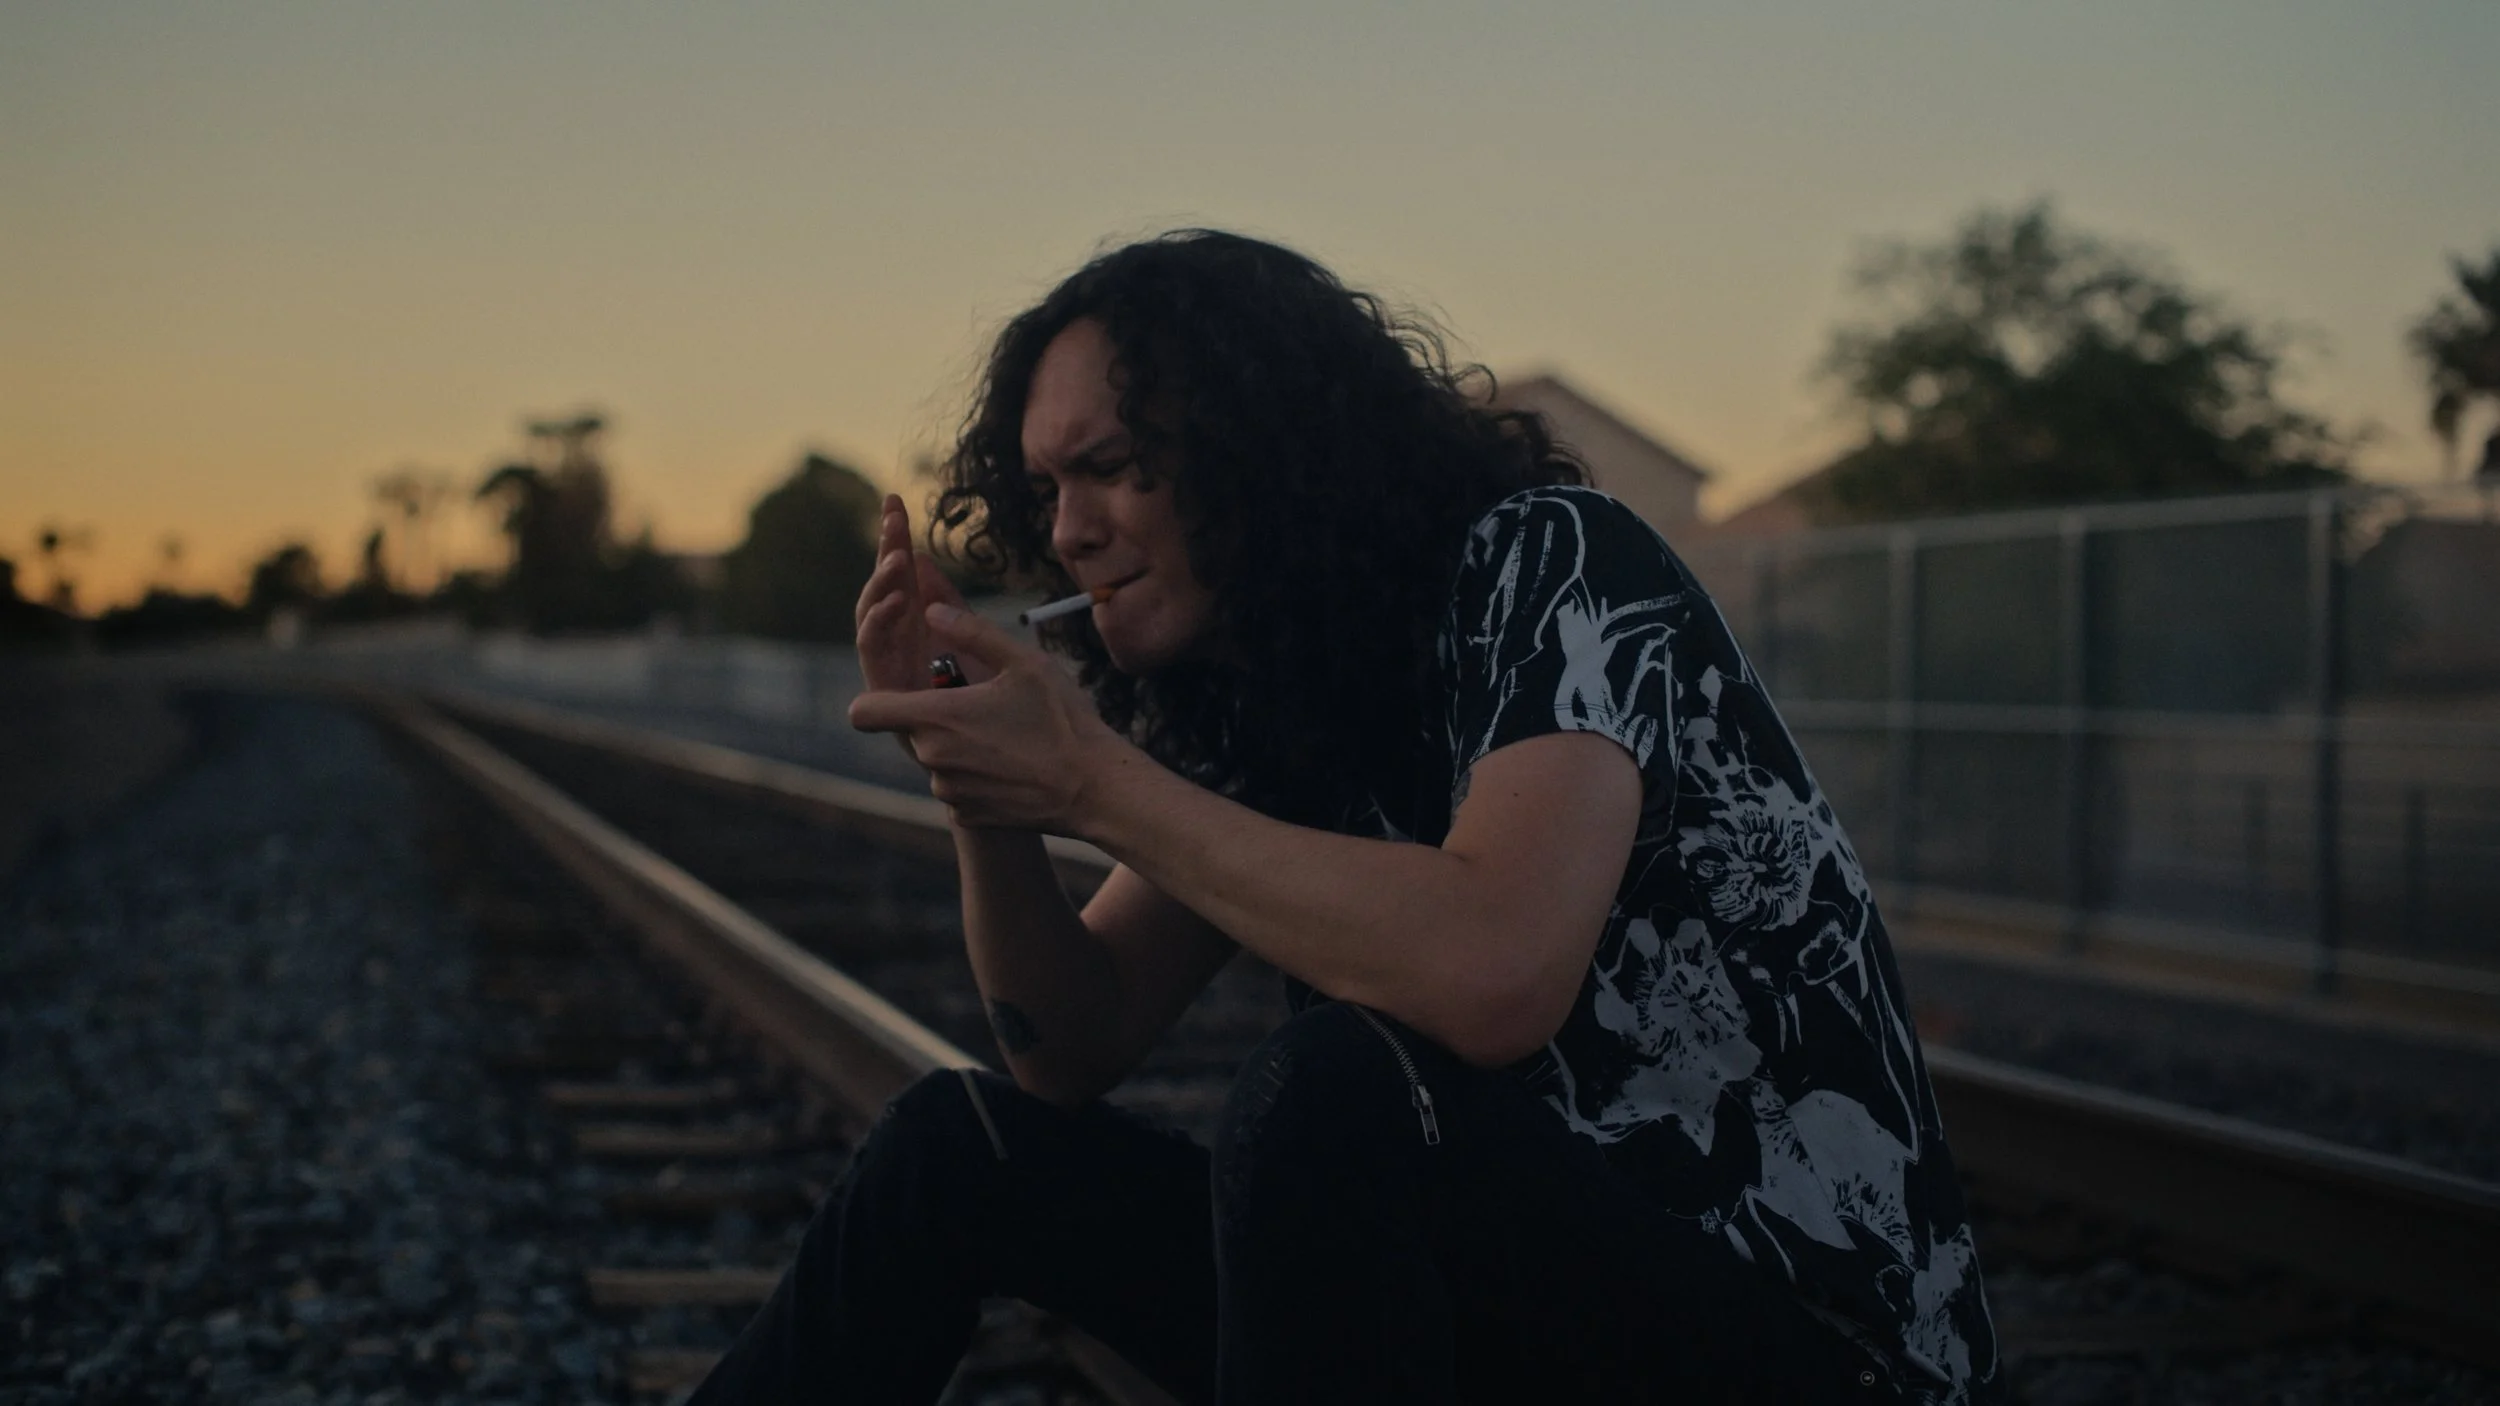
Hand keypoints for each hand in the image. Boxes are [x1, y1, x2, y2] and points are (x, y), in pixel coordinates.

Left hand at [849, 602, 1129, 833]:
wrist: (1095, 790)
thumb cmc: (1062, 720)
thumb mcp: (1024, 662)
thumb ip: (971, 630)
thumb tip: (930, 608)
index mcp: (935, 716)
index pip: (864, 711)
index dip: (875, 700)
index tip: (900, 692)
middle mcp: (932, 758)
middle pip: (912, 731)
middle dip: (938, 717)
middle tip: (987, 707)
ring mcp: (948, 792)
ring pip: (937, 760)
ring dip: (959, 747)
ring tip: (1009, 737)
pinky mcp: (966, 816)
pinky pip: (957, 788)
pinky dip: (976, 776)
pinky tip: (1015, 766)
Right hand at [854, 495, 977, 694]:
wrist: (997, 755)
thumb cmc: (989, 703)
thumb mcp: (975, 641)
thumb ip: (950, 604)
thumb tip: (923, 558)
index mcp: (919, 626)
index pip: (904, 573)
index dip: (896, 537)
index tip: (894, 499)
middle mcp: (899, 641)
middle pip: (884, 587)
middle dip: (887, 549)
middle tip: (893, 515)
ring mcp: (889, 663)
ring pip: (872, 614)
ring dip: (881, 583)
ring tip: (898, 558)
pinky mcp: (885, 686)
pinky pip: (872, 648)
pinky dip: (879, 620)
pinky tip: (897, 599)